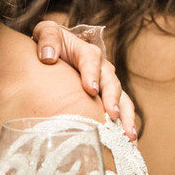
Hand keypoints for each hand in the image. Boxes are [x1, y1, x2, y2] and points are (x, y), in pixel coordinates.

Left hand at [32, 21, 136, 138]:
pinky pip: (121, 110)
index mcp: (86, 52)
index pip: (91, 60)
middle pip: (111, 82)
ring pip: (122, 98)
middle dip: (113, 99)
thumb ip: (48, 39)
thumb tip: (48, 57)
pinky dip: (125, 125)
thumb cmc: (50, 43)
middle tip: (113, 115)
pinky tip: (127, 142)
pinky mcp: (107, 97)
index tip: (90, 89)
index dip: (92, 74)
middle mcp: (101, 68)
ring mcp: (106, 83)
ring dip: (126, 116)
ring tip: (128, 135)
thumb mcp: (46, 32)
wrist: (55, 51)